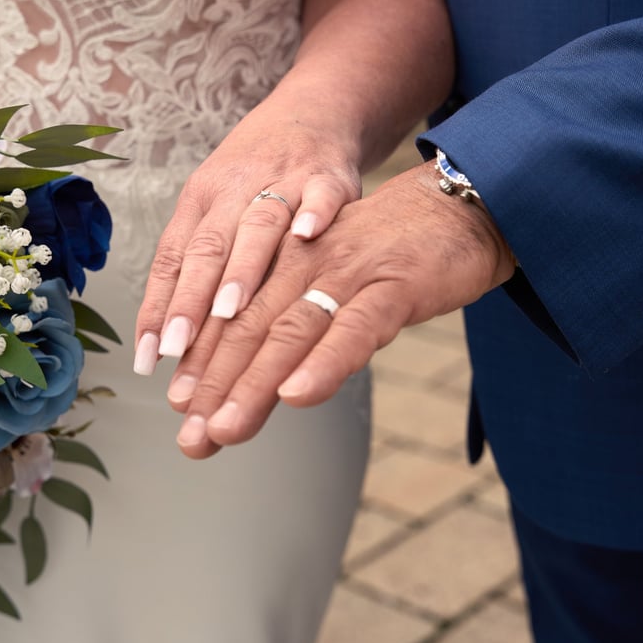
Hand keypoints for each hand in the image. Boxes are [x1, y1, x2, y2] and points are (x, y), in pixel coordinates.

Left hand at [132, 98, 360, 374]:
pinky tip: (308, 235)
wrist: (310, 114)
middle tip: (179, 347)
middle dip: (191, 300)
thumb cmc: (254, 178)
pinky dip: (315, 212)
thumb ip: (197, 275)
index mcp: (201, 203)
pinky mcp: (327, 176)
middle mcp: (234, 192)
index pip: (172, 260)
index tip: (150, 356)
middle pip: (207, 248)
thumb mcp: (217, 214)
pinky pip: (321, 193)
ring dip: (242, 267)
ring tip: (230, 310)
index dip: (159, 309)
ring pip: (257, 224)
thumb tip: (168, 349)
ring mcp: (281, 182)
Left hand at [167, 160, 516, 457]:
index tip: (181, 409)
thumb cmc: (396, 254)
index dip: (205, 364)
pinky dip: (324, 363)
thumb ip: (303, 324)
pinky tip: (296, 395)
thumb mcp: (337, 283)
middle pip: (249, 329)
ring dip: (252, 384)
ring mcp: (347, 272)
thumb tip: (272, 380)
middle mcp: (305, 263)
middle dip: (215, 386)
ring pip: (289, 332)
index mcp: (287, 261)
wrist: (461, 206)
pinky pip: (354, 328)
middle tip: (191, 436)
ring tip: (224, 428)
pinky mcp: (393, 285)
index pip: (235, 318)